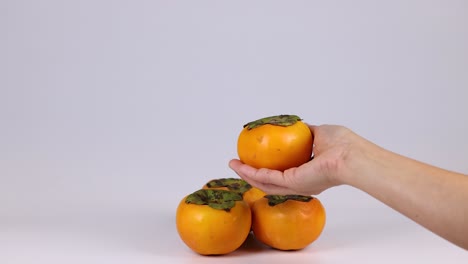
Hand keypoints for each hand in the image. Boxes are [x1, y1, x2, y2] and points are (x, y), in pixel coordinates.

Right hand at [229, 125, 358, 194]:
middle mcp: (301, 183)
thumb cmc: (343, 144)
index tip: (254, 159)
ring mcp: (296, 185)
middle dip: (251, 174)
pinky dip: (252, 173)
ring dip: (247, 175)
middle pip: (270, 181)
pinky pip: (268, 178)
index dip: (267, 167)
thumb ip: (306, 132)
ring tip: (233, 165)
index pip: (283, 173)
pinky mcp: (292, 183)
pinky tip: (241, 167)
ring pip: (265, 183)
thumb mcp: (320, 133)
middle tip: (237, 164)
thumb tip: (295, 126)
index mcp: (308, 173)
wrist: (351, 156)